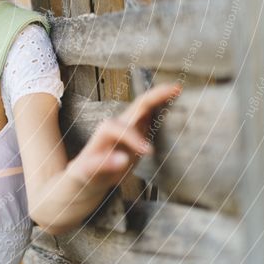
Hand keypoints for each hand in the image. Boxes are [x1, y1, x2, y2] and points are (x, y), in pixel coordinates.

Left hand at [66, 82, 182, 190]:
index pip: (123, 128)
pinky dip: (162, 110)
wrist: (88, 175)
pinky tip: (174, 104)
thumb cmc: (86, 173)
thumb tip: (124, 159)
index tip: (148, 152)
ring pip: (146, 108)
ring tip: (177, 89)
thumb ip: (105, 165)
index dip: (136, 138)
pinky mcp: (137, 133)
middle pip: (138, 105)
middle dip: (156, 96)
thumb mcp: (89, 172)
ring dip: (161, 98)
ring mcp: (129, 127)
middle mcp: (118, 124)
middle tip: (175, 88)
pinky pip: (151, 118)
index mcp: (105, 131)